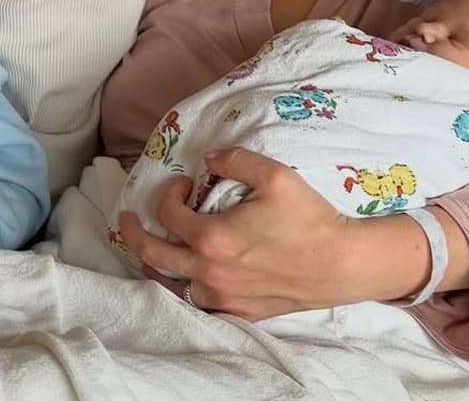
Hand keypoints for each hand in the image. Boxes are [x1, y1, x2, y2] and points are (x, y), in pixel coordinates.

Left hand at [116, 148, 377, 319]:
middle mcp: (208, 271)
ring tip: (155, 252)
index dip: (168, 194)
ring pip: (173, 285)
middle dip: (135, 233)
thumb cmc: (309, 218)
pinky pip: (200, 303)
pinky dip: (188, 288)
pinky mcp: (239, 310)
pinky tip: (192, 278)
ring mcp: (222, 295)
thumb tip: (209, 158)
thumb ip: (236, 160)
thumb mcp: (275, 175)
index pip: (168, 215)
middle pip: (153, 255)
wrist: (341, 264)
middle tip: (127, 221)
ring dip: (159, 265)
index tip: (184, 184)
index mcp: (211, 237)